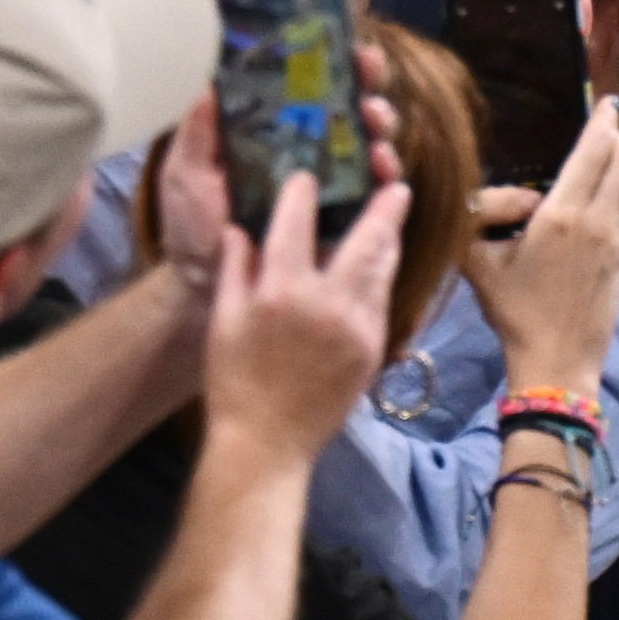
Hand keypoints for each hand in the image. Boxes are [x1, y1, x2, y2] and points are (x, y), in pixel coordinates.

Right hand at [201, 166, 422, 457]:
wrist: (267, 444)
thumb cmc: (234, 382)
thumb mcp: (223, 321)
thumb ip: (235, 268)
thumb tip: (240, 228)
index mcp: (281, 291)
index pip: (297, 221)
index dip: (302, 192)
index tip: (306, 176)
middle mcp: (326, 302)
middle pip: (365, 238)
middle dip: (382, 206)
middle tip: (395, 183)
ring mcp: (357, 326)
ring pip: (382, 267)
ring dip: (388, 239)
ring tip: (392, 218)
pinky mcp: (374, 348)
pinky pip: (383, 299)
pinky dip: (382, 275)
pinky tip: (379, 265)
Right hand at [461, 97, 618, 385]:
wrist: (558, 362)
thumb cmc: (515, 313)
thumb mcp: (480, 264)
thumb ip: (480, 218)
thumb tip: (497, 195)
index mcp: (561, 214)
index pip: (593, 152)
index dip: (603, 123)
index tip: (608, 103)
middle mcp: (596, 221)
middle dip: (617, 138)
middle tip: (608, 125)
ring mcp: (616, 243)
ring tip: (605, 160)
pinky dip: (616, 199)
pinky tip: (597, 207)